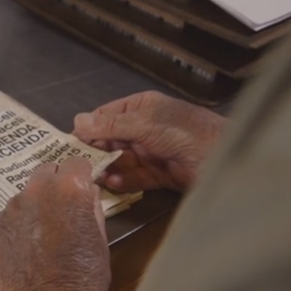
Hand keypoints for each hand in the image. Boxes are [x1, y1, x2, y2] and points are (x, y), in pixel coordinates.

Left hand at [0, 158, 110, 290]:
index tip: (80, 188)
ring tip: (40, 234)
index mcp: (70, 189)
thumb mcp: (100, 241)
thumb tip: (86, 191)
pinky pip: (7, 215)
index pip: (76, 162)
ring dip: (33, 205)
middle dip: (54, 184)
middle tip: (60, 208)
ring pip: (25, 194)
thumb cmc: (83, 280)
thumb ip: (91, 208)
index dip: (80, 175)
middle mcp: (38, 190)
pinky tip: (22, 246)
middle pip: (46, 171)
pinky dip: (15, 224)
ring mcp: (12, 207)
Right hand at [72, 91, 227, 192]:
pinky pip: (133, 177)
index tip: (68, 143)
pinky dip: (122, 180)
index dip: (87, 128)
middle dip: (95, 152)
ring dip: (107, 167)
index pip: (105, 116)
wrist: (222, 159)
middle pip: (110, 140)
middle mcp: (143, 129)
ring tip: (93, 176)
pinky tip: (112, 182)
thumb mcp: (144, 124)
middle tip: (76, 164)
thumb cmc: (183, 133)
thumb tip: (77, 121)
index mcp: (141, 108)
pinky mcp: (157, 174)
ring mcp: (150, 152)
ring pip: (119, 160)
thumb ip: (110, 125)